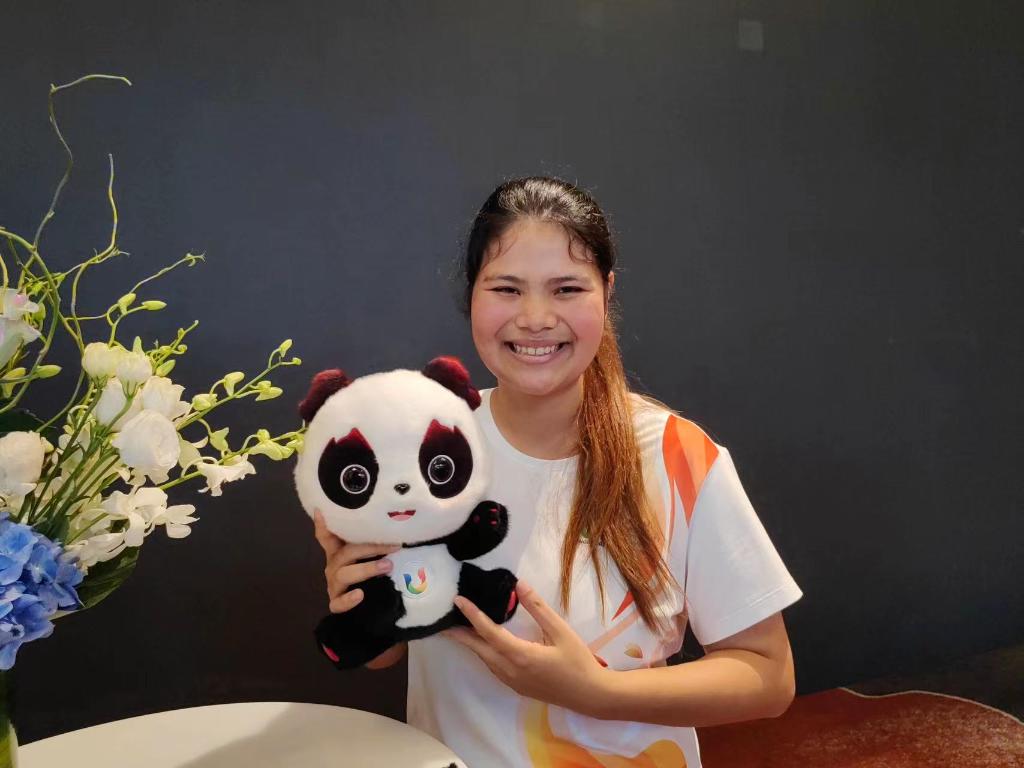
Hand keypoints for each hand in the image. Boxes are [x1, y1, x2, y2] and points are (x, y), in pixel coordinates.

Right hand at [312, 508, 399, 613]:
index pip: (327, 537)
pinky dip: (348, 599)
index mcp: (339, 553)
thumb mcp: (371, 558)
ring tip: (387, 566)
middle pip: (345, 554)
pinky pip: (338, 603)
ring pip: (344, 574)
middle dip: (369, 548)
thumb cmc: (371, 577)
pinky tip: (360, 595)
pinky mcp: (336, 604)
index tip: (321, 510)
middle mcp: (333, 567)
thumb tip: (397, 528)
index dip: (323, 525)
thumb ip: (375, 544)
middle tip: (394, 546)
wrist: (368, 610)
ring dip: (366, 569)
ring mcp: (333, 586)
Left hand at [446, 580, 609, 714]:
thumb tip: (519, 585)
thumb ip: (538, 608)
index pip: (488, 632)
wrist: (591, 696)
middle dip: (460, 634)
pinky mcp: (518, 686)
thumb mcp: (560, 631)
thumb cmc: (578, 662)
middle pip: (478, 648)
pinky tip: (485, 644)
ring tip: (459, 628)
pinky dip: (484, 652)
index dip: (471, 615)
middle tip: (443, 619)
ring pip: (485, 659)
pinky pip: (494, 667)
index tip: (458, 600)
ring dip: (471, 643)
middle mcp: (510, 670)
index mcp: (520, 655)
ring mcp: (513, 681)